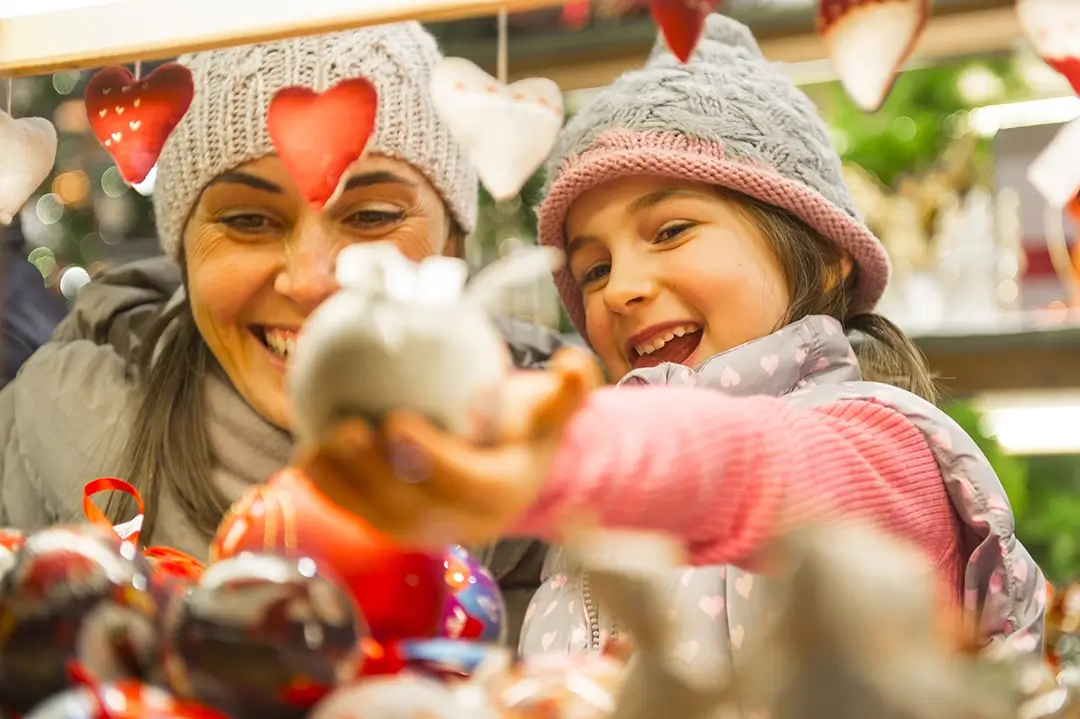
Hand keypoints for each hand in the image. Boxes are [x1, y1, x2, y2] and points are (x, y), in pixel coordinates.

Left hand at [293, 346, 600, 547]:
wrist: (506, 469)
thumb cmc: (525, 428)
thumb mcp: (554, 408)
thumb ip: (569, 388)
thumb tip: (572, 363)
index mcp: (499, 495)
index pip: (463, 483)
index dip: (430, 459)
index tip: (396, 420)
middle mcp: (459, 523)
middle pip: (411, 506)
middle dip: (373, 476)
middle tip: (347, 429)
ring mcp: (422, 530)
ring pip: (375, 515)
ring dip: (341, 485)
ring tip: (317, 443)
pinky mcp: (393, 527)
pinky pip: (356, 511)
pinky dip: (329, 487)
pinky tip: (305, 452)